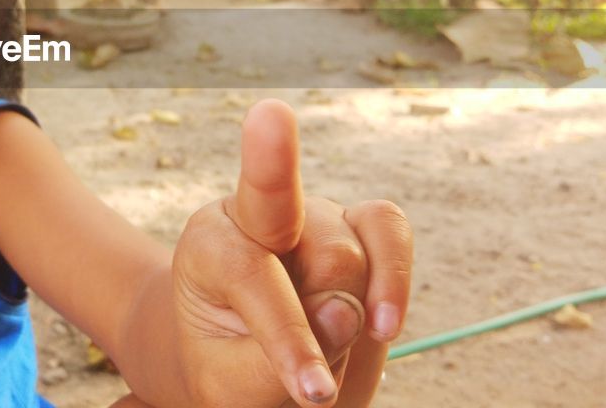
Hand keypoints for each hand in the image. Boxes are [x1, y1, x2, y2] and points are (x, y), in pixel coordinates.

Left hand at [171, 99, 412, 407]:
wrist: (250, 368)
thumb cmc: (230, 370)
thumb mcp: (233, 381)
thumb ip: (275, 360)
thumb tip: (347, 314)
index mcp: (210, 242)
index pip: (249, 272)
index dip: (289, 335)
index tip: (313, 392)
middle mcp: (259, 216)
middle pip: (313, 255)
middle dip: (324, 322)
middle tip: (313, 378)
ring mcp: (310, 215)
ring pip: (353, 255)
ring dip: (353, 320)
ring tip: (332, 355)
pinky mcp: (354, 225)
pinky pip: (391, 228)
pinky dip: (395, 277)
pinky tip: (387, 326)